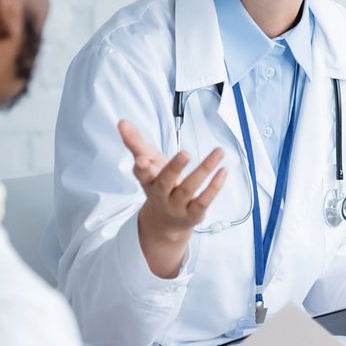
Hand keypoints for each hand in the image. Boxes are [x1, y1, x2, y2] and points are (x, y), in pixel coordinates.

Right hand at [119, 119, 226, 278]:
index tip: (141, 159)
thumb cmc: (157, 184)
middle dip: (174, 168)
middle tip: (185, 153)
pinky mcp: (193, 213)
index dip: (141, 167)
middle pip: (165, 182)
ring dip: (204, 169)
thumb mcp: (147, 162)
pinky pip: (204, 200)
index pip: (142, 174)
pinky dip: (214, 186)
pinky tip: (223, 170)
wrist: (164, 222)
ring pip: (189, 188)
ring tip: (218, 152)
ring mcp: (177, 205)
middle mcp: (161, 194)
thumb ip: (135, 142)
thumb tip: (122, 122)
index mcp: (148, 180)